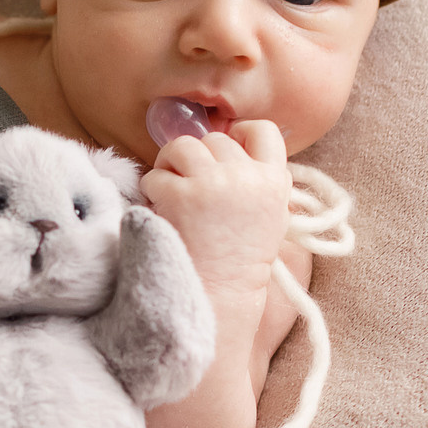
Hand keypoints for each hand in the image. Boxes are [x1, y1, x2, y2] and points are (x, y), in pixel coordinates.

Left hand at [137, 119, 289, 298]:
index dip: (240, 134)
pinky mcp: (181, 195)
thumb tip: (233, 145)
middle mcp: (247, 176)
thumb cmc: (241, 263)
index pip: (263, 130)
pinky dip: (152, 191)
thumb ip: (260, 182)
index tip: (226, 149)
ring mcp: (213, 183)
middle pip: (215, 140)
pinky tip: (161, 211)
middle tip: (189, 184)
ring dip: (170, 164)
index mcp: (275, 181)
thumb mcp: (271, 218)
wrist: (220, 297)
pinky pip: (156, 175)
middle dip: (198, 158)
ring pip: (182, 146)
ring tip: (170, 191)